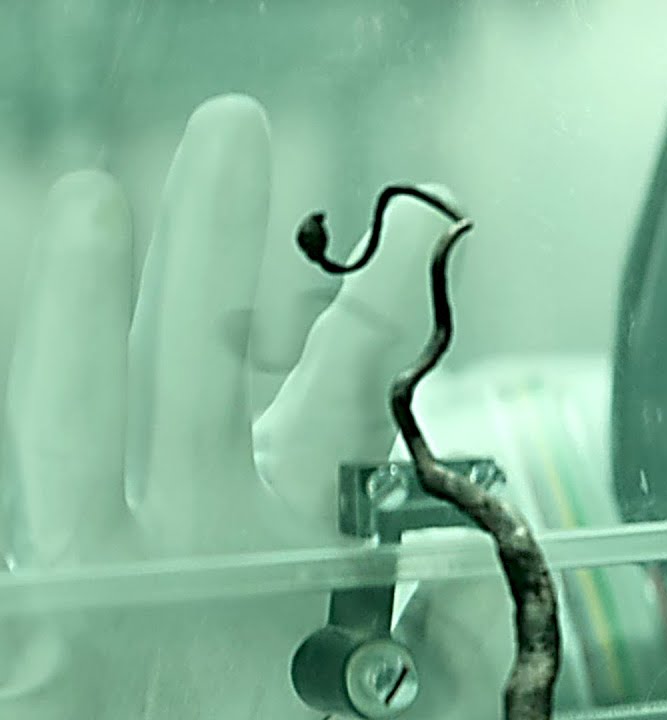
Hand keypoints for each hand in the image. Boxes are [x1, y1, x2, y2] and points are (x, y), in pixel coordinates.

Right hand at [1, 94, 452, 717]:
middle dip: (215, 250)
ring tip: (93, 198)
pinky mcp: (53, 640)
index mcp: (304, 533)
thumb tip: (467, 558)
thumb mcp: (428, 700)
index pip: (342, 392)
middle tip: (235, 123)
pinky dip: (64, 423)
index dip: (377, 302)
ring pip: (97, 428)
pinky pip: (33, 535)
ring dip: (89, 316)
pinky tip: (29, 333)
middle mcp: (210, 535)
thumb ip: (458, 636)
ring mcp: (129, 578)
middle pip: (204, 371)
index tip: (427, 216)